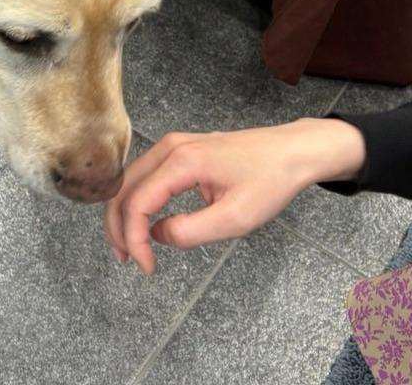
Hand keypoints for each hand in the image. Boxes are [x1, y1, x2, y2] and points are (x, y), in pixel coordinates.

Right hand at [103, 119, 365, 274]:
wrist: (293, 151)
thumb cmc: (271, 180)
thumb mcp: (236, 218)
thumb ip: (191, 231)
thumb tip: (158, 235)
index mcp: (182, 161)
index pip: (138, 203)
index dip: (134, 238)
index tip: (146, 266)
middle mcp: (170, 148)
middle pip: (124, 189)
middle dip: (118, 227)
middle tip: (127, 259)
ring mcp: (173, 145)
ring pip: (130, 181)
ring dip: (125, 214)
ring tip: (131, 246)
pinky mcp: (180, 149)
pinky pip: (146, 175)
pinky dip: (138, 200)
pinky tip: (145, 222)